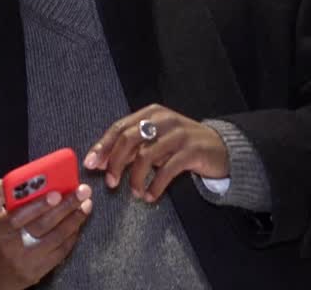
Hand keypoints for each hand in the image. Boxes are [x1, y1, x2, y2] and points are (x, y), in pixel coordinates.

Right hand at [0, 178, 92, 289]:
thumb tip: (12, 180)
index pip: (18, 216)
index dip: (39, 205)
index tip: (57, 193)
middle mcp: (10, 247)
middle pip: (42, 226)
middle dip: (66, 207)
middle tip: (83, 192)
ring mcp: (25, 262)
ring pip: (55, 240)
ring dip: (74, 221)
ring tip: (86, 205)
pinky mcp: (37, 273)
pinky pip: (59, 254)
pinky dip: (71, 238)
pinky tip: (77, 225)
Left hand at [83, 104, 227, 202]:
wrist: (220, 148)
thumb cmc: (180, 145)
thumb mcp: (155, 141)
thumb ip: (132, 148)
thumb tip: (103, 162)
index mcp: (150, 113)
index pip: (119, 127)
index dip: (103, 146)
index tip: (91, 164)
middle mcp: (162, 119)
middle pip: (129, 139)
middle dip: (115, 162)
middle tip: (110, 182)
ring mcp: (178, 133)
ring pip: (146, 155)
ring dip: (135, 177)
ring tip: (134, 192)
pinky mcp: (191, 150)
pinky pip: (167, 170)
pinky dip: (155, 186)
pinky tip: (150, 196)